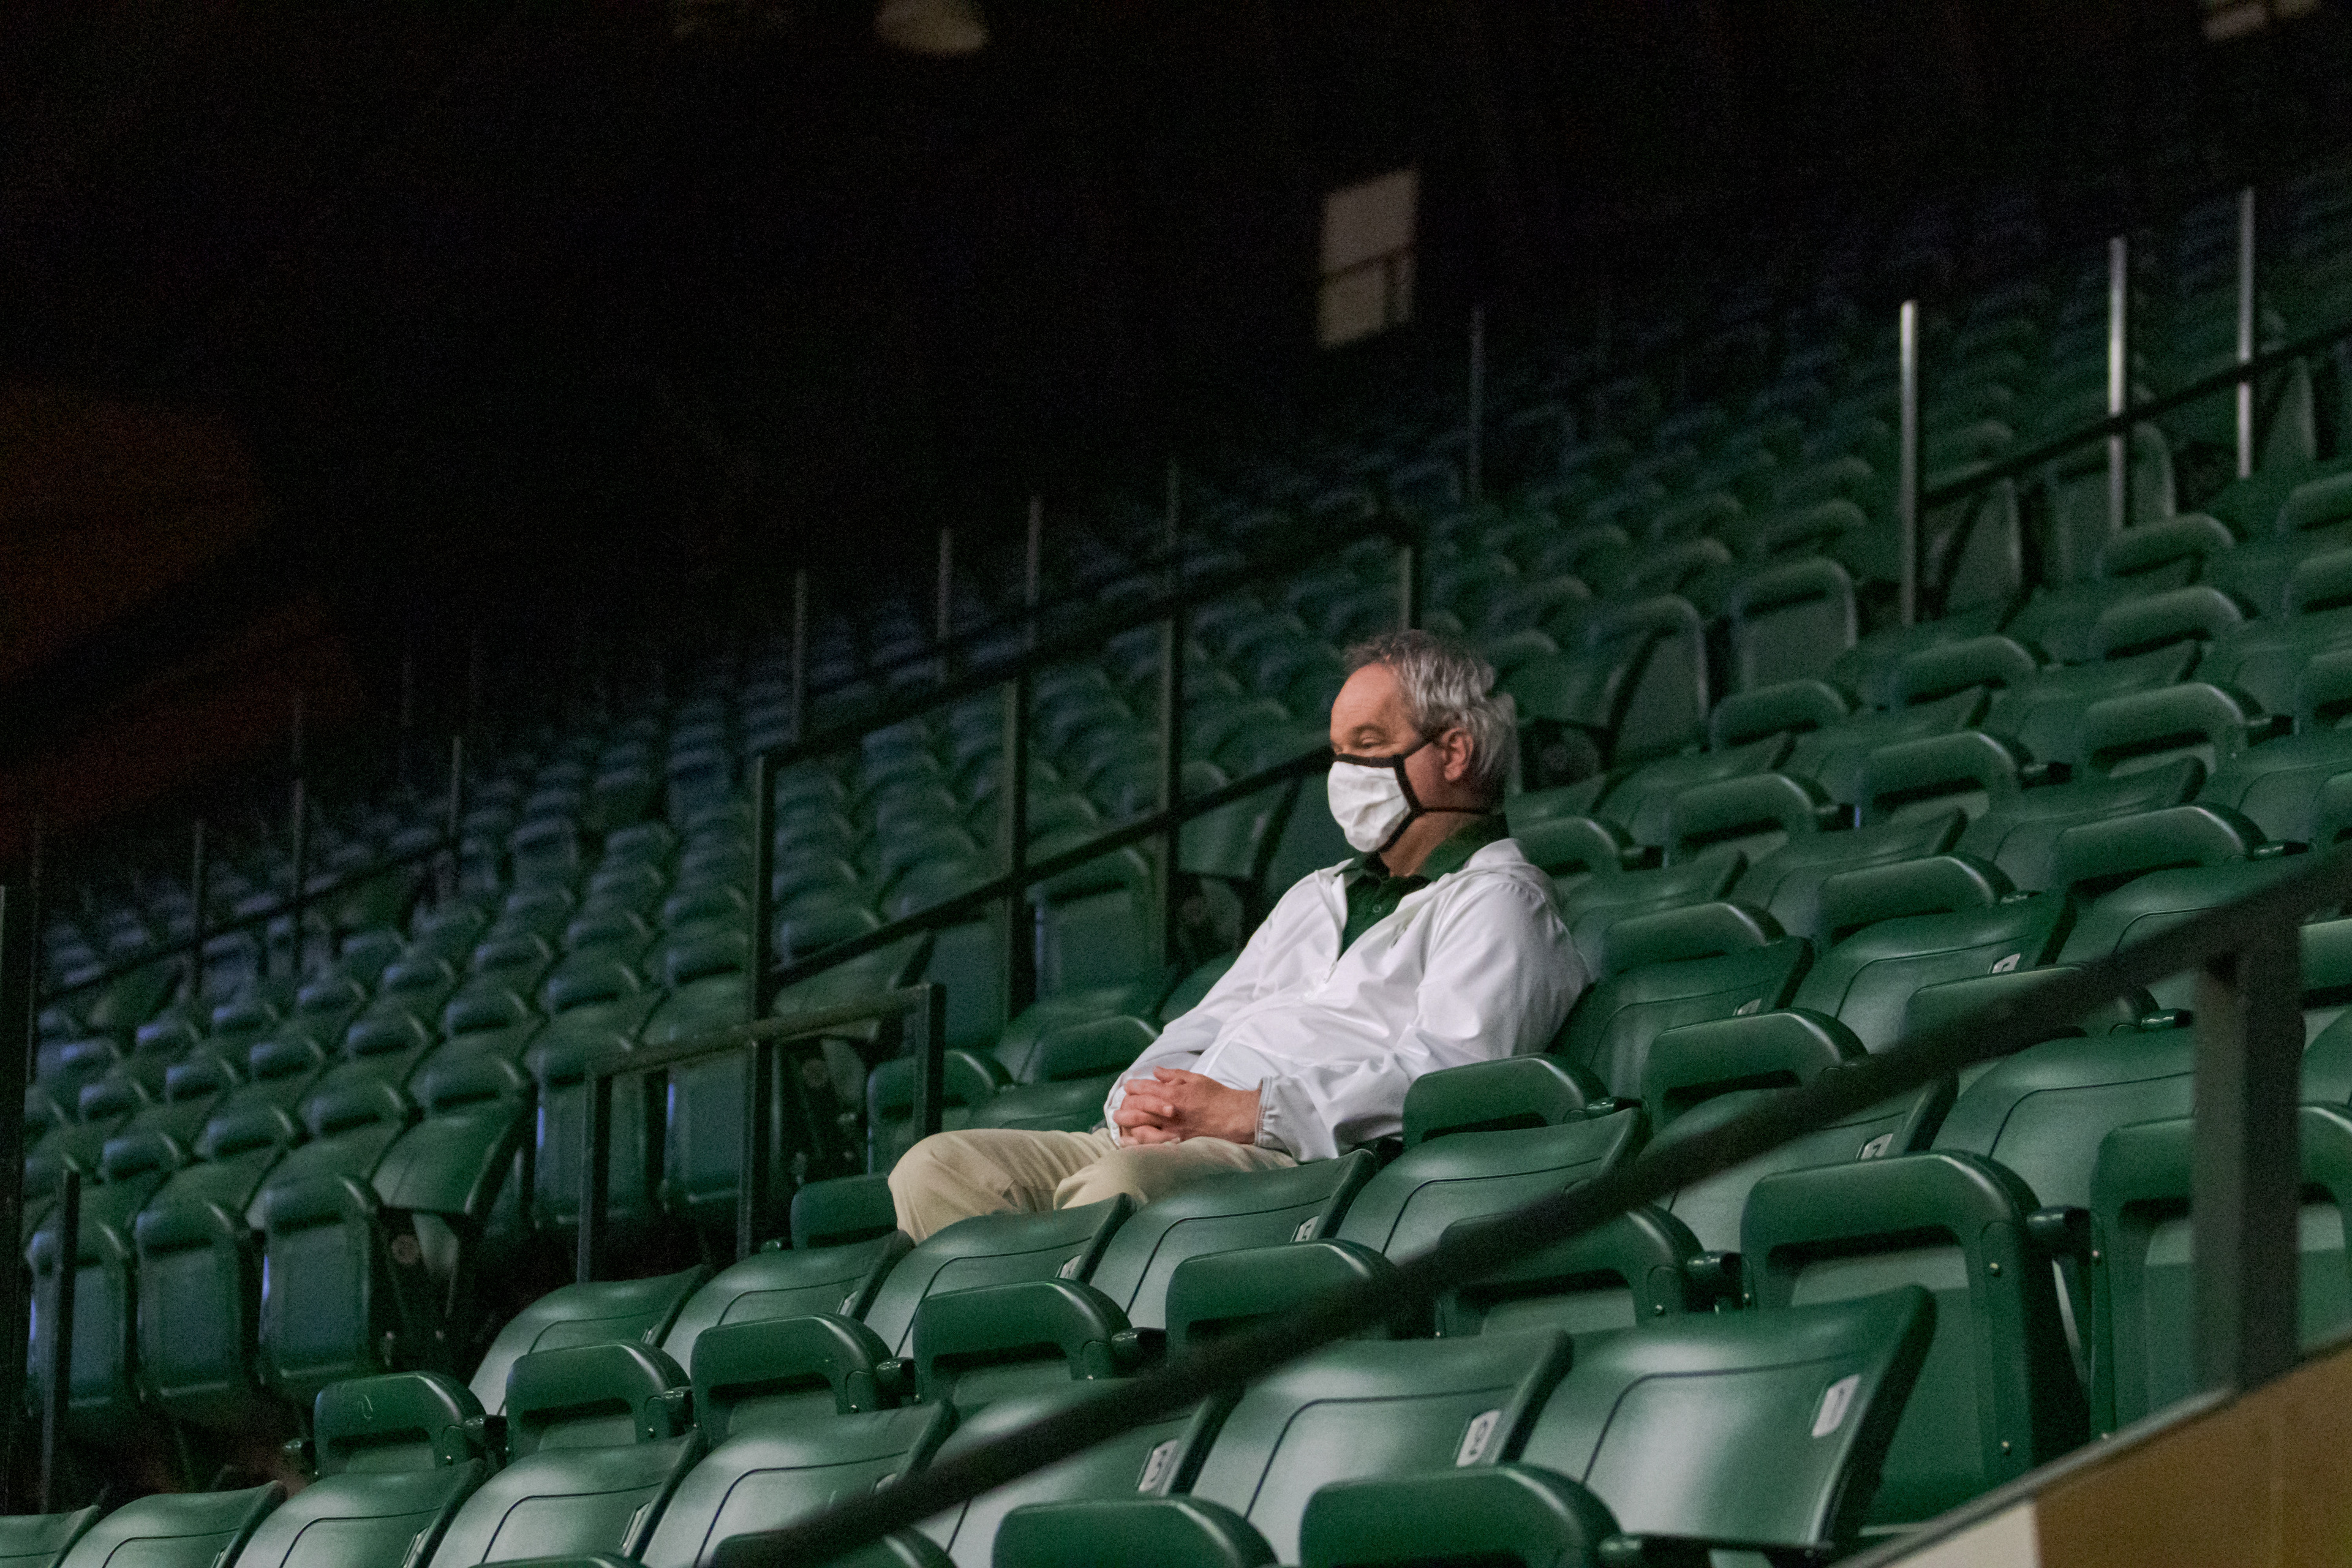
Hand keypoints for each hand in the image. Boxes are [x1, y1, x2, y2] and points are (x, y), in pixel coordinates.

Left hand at [1112, 1067, 1261, 1145]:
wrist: (1234, 1117)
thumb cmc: (1217, 1096)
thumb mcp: (1195, 1079)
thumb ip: (1173, 1075)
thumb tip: (1156, 1071)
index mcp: (1173, 1094)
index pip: (1145, 1089)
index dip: (1133, 1087)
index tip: (1128, 1087)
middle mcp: (1169, 1113)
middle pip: (1138, 1109)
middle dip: (1124, 1107)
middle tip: (1117, 1109)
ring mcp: (1172, 1130)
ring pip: (1141, 1129)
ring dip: (1127, 1126)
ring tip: (1120, 1125)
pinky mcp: (1177, 1143)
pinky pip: (1152, 1145)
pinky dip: (1139, 1144)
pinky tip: (1131, 1142)